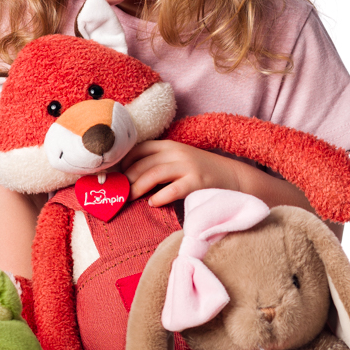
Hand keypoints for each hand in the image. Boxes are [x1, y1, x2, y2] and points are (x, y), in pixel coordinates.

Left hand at [121, 140, 243, 206]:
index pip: (139, 148)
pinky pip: (173, 189)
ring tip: (129, 198)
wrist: (233, 177)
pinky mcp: (197, 181)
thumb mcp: (178, 161)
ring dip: (138, 187)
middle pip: (143, 163)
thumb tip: (129, 179)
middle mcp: (177, 152)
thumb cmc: (200, 172)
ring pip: (154, 174)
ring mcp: (188, 166)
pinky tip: (153, 203)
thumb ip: (158, 165)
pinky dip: (159, 197)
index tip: (115, 176)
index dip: (123, 161)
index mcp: (169, 145)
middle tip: (118, 193)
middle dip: (127, 178)